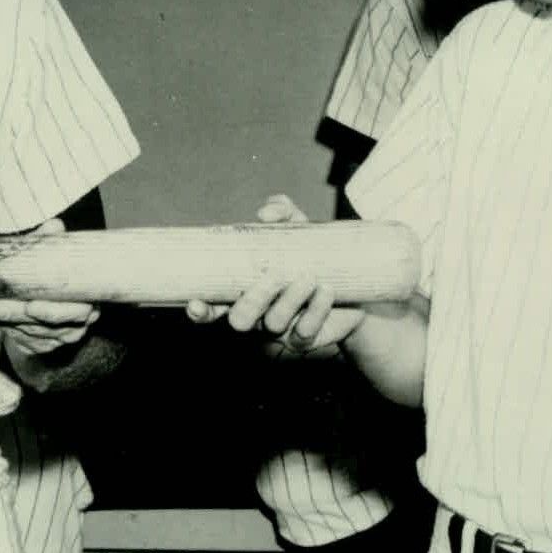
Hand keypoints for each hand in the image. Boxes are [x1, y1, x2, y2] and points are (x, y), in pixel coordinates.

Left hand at [0, 218, 99, 361]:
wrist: (54, 296)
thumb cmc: (56, 273)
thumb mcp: (56, 255)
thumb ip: (53, 242)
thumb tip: (54, 227)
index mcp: (89, 303)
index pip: (75, 313)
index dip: (51, 311)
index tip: (30, 306)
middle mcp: (77, 325)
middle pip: (46, 326)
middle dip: (17, 315)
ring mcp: (58, 339)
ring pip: (29, 333)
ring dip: (4, 320)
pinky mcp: (39, 345)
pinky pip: (19, 338)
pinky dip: (2, 325)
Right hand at [185, 194, 365, 355]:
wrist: (354, 285)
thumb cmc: (312, 255)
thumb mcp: (297, 230)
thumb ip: (281, 213)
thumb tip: (266, 213)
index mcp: (243, 291)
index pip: (213, 306)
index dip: (201, 310)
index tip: (197, 302)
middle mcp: (257, 314)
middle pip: (240, 320)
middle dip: (254, 300)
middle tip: (275, 275)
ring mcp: (280, 330)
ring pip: (274, 324)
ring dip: (290, 300)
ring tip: (309, 277)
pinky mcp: (305, 339)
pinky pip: (305, 331)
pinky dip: (316, 310)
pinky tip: (326, 291)